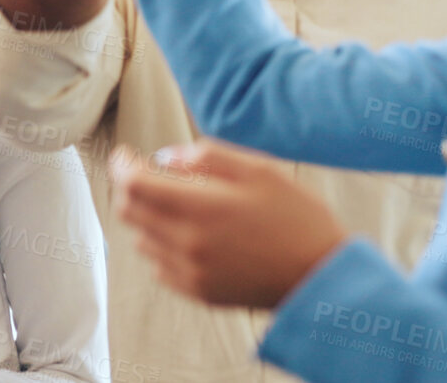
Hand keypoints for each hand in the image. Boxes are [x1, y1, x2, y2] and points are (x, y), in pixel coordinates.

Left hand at [109, 140, 347, 308]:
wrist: (323, 277)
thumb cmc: (297, 218)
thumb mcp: (260, 171)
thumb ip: (209, 157)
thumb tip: (166, 157)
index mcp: (199, 209)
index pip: (133, 185)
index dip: (122, 165)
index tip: (126, 154)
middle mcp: (186, 244)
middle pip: (129, 212)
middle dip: (129, 187)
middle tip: (146, 173)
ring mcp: (190, 273)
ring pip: (141, 239)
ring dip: (146, 216)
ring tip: (174, 202)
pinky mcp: (199, 293)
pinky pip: (159, 266)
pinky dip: (161, 245)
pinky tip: (188, 234)